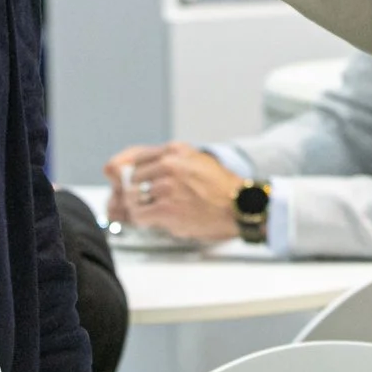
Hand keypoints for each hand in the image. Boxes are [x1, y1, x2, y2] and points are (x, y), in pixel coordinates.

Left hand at [104, 143, 241, 242]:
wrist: (238, 206)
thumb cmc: (221, 187)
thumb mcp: (197, 159)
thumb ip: (171, 161)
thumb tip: (143, 170)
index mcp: (175, 150)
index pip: (137, 158)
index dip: (136, 174)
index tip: (139, 184)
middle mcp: (169, 164)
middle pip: (133, 178)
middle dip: (138, 191)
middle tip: (148, 200)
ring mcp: (166, 186)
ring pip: (132, 197)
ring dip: (140, 206)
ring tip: (153, 211)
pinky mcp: (166, 208)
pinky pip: (139, 215)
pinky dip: (144, 220)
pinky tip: (155, 220)